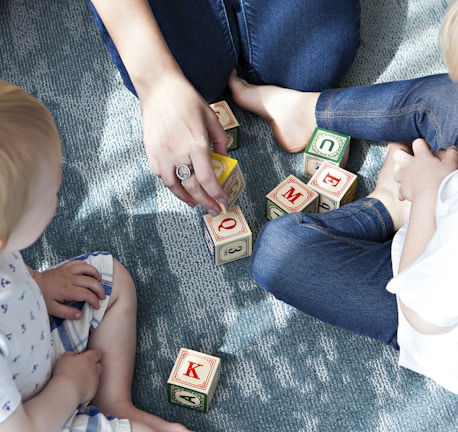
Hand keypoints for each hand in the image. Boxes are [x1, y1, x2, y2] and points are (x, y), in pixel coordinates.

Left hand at [32, 260, 105, 319]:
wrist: (30, 284)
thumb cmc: (41, 297)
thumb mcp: (51, 310)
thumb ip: (66, 313)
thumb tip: (80, 315)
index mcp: (66, 290)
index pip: (86, 294)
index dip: (94, 301)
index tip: (97, 306)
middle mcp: (69, 279)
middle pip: (90, 281)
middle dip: (100, 289)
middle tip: (103, 296)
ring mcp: (67, 271)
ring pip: (87, 268)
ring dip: (96, 274)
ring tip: (99, 281)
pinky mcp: (64, 267)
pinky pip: (79, 262)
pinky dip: (87, 266)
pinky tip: (89, 272)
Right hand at [52, 350, 102, 404]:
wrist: (67, 390)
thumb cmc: (65, 371)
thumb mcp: (65, 357)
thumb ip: (71, 354)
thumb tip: (73, 355)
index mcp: (89, 359)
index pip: (96, 354)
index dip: (95, 354)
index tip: (92, 356)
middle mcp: (95, 369)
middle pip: (99, 366)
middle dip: (94, 366)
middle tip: (86, 368)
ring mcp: (95, 381)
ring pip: (96, 377)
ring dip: (91, 377)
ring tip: (81, 380)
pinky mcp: (93, 391)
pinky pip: (92, 388)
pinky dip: (87, 387)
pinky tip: (79, 389)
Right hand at [140, 73, 228, 214]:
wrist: (159, 88)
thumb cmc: (187, 100)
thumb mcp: (211, 117)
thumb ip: (220, 140)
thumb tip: (224, 159)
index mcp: (196, 144)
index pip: (207, 179)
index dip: (216, 193)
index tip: (223, 200)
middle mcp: (178, 153)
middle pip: (193, 187)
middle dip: (205, 202)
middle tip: (213, 209)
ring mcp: (162, 154)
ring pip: (174, 186)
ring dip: (186, 198)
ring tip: (195, 203)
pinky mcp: (151, 153)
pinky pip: (162, 176)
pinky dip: (172, 185)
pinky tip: (179, 187)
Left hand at [393, 138, 457, 201]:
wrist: (431, 198)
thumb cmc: (442, 180)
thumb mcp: (451, 164)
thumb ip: (451, 154)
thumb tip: (452, 149)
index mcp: (421, 156)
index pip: (417, 143)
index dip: (422, 144)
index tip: (427, 148)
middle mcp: (409, 165)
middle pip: (398, 154)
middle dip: (403, 153)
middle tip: (411, 157)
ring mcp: (404, 177)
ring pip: (395, 170)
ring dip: (400, 171)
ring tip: (408, 173)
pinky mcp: (403, 189)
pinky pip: (399, 188)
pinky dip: (402, 190)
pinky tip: (407, 191)